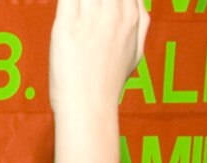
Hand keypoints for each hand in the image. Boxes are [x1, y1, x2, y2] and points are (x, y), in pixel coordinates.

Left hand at [49, 0, 149, 117]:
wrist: (88, 107)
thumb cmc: (108, 83)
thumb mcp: (136, 53)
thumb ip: (140, 23)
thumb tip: (138, 4)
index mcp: (131, 17)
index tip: (100, 6)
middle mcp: (113, 13)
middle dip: (92, 0)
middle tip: (86, 9)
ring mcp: (90, 18)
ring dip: (79, 1)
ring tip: (77, 14)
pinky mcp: (66, 26)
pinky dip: (67, 0)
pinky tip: (68, 10)